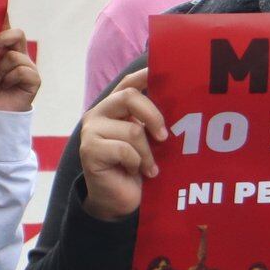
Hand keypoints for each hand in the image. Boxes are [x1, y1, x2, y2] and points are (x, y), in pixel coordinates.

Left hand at [0, 24, 40, 111]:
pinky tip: (2, 87)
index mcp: (4, 50)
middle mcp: (17, 55)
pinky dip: (8, 79)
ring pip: (14, 56)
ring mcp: (27, 67)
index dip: (5, 15)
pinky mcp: (34, 79)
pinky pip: (22, 71)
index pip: (6, 27)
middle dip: (2, 38)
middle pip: (17, 33)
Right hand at [80, 69, 167, 220]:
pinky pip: (124, 149)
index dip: (146, 73)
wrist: (117, 199)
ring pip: (132, 130)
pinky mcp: (89, 150)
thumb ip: (151, 120)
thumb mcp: (148, 140)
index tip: (165, 70)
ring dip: (147, 153)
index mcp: (114, 107)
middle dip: (154, 116)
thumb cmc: (136, 167)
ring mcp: (91, 130)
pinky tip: (136, 172)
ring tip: (149, 167)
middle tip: (165, 137)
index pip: (129, 82)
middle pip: (130, 97)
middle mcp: (99, 113)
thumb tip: (179, 100)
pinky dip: (136, 163)